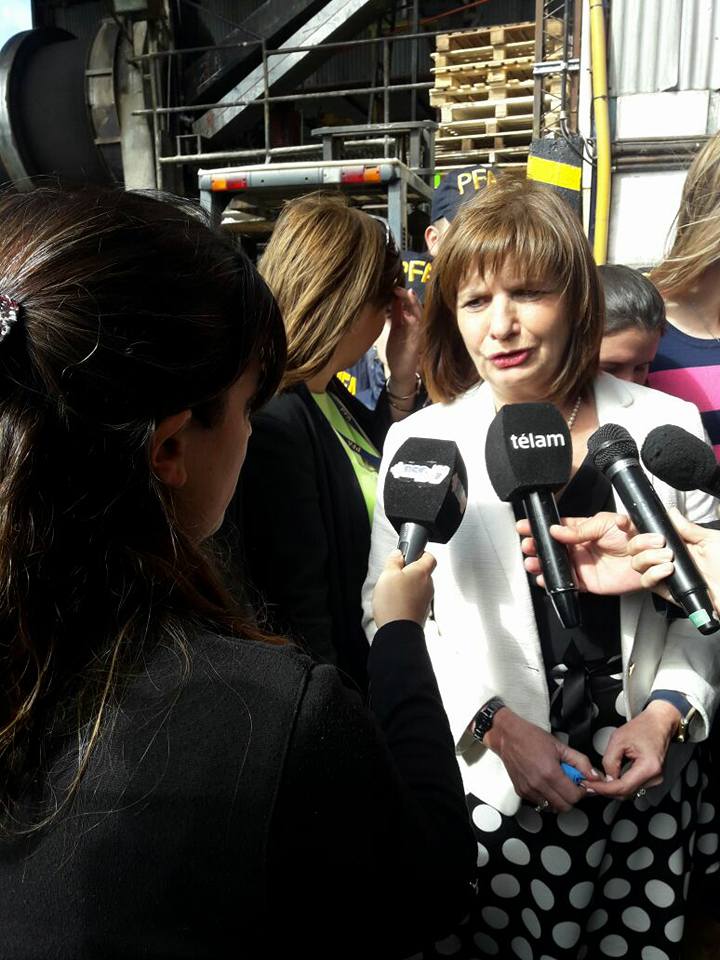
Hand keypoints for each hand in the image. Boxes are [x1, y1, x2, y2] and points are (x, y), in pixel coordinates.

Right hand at [372, 549, 435, 627]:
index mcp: (422, 572)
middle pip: (422, 572)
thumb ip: (393, 561)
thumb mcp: (387, 575)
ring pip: (418, 587)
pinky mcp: (421, 612)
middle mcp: (428, 585)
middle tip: (394, 574)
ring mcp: (426, 600)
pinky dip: (406, 599)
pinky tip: (394, 603)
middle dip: (409, 571)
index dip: (420, 553)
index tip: (409, 553)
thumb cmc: (394, 603)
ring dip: (407, 587)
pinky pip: (415, 600)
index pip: (430, 556)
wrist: (398, 632)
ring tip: (392, 592)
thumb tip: (397, 554)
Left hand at [384, 286, 422, 393]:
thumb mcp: (394, 328)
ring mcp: (417, 334)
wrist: (401, 372)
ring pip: (418, 315)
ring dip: (413, 304)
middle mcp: (415, 325)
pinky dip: (413, 322)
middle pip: (414, 306)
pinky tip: (407, 315)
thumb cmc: (398, 351)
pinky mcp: (416, 343)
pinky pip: (416, 331)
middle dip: (407, 295)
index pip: (407, 303)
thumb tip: (392, 297)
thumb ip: (395, 314)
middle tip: (398, 286)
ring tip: (407, 294)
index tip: (392, 284)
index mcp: (409, 321)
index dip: (401, 293)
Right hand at [483, 708, 601, 811]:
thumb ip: (581, 762)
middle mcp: (538, 785)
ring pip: (552, 807)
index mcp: (550, 773)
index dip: (581, 791)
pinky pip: (540, 803)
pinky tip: (545, 783)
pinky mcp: (521, 792)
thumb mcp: (560, 746)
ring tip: (557, 783)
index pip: (574, 796)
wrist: (507, 736)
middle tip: (570, 784)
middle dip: (571, 797)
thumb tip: (595, 776)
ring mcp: (528, 790)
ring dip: (559, 799)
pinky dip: (546, 797)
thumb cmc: (532, 737)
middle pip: (564, 807)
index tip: (580, 783)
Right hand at [517, 512, 642, 595]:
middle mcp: (580, 548)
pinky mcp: (588, 582)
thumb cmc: (634, 535)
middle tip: (527, 546)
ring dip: (541, 564)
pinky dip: (554, 583)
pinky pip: (567, 584)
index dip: (539, 527)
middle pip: (551, 548)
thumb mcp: (605, 523)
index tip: (525, 526)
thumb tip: (557, 531)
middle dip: (536, 547)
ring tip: (532, 562)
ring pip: (555, 566)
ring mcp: (582, 565)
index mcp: (583, 530)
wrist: (652, 557)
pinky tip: (544, 579)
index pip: (556, 528)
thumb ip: (580, 530)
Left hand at [590, 700, 679, 798]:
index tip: (591, 786)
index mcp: (648, 767)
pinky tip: (610, 779)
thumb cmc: (644, 727)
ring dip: (613, 788)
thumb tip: (606, 777)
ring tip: (598, 781)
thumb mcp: (618, 739)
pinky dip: (620, 783)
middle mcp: (654, 776)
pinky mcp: (651, 778)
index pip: (623, 787)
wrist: (659, 723)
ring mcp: (654, 779)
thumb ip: (610, 760)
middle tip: (590, 784)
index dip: (604, 789)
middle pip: (626, 792)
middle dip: (606, 790)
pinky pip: (633, 785)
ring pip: (628, 791)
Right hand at [628, 507, 719, 611]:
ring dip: (648, 558)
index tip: (625, 521)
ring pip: (637, 564)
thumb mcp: (710, 540)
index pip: (646, 534)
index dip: (631, 527)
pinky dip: (653, 574)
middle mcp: (665, 558)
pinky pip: (647, 582)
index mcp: (675, 544)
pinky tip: (668, 570)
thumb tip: (671, 512)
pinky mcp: (665, 590)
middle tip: (659, 541)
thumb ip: (688, 528)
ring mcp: (663, 574)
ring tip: (668, 557)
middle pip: (634, 548)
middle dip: (640, 542)